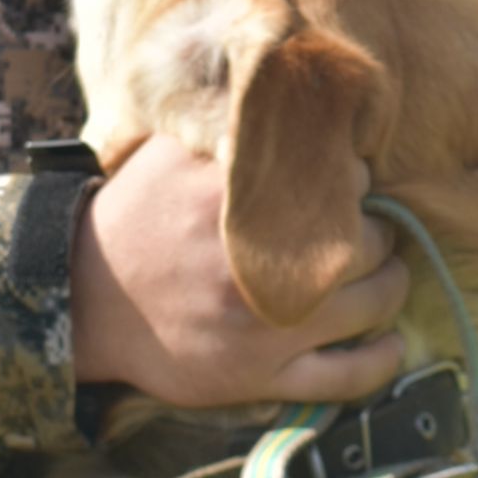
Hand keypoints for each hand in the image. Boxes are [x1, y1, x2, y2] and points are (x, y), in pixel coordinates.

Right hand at [70, 134, 408, 408]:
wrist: (85, 301)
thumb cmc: (133, 220)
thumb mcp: (169, 155)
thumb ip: (226, 125)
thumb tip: (285, 99)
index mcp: (239, 205)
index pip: (339, 181)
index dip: (352, 179)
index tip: (343, 183)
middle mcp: (259, 268)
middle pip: (365, 241)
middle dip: (374, 231)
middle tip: (367, 228)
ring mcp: (265, 329)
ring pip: (370, 304)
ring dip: (391, 284)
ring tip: (386, 272)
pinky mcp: (260, 378)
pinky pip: (346, 378)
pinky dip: (382, 360)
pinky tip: (393, 342)